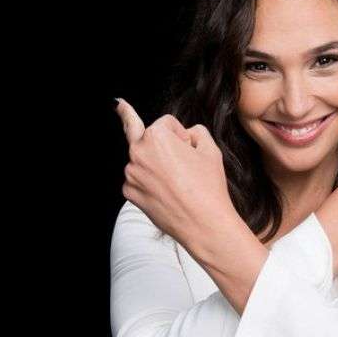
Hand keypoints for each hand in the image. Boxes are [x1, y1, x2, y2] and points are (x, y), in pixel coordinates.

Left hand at [115, 98, 236, 249]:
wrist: (203, 224)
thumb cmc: (208, 186)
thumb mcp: (211, 149)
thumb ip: (197, 131)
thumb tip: (187, 132)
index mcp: (156, 136)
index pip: (166, 123)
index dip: (182, 134)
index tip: (189, 147)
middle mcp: (137, 152)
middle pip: (147, 136)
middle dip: (157, 140)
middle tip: (126, 112)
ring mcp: (131, 174)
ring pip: (143, 158)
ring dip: (155, 162)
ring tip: (175, 178)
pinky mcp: (129, 192)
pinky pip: (139, 178)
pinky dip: (150, 181)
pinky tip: (166, 191)